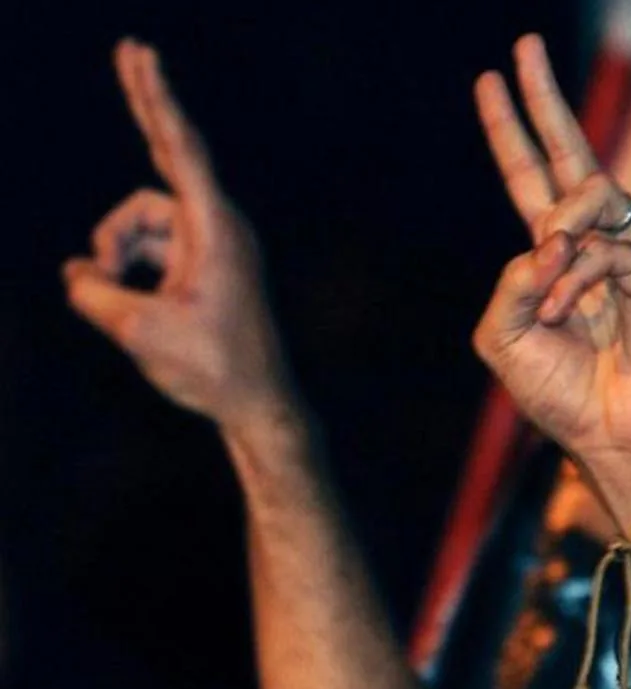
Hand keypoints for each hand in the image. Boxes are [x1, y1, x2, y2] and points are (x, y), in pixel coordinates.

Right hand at [63, 40, 294, 432]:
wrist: (257, 402)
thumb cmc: (212, 369)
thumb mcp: (140, 333)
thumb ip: (97, 295)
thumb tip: (77, 274)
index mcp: (215, 230)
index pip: (179, 150)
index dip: (155, 100)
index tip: (141, 55)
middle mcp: (218, 226)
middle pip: (169, 154)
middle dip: (146, 107)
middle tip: (132, 47)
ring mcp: (213, 244)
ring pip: (143, 220)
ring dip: (115, 249)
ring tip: (111, 295)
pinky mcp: (204, 264)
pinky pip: (153, 246)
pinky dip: (129, 266)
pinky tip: (116, 298)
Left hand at [473, 35, 630, 532]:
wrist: (611, 438)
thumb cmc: (561, 394)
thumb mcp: (505, 337)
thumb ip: (510, 283)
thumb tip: (542, 241)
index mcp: (555, 256)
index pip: (530, 179)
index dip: (510, 132)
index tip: (488, 82)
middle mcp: (594, 245)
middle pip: (572, 154)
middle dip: (547, 99)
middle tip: (526, 45)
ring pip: (592, 196)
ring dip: (558, 236)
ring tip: (552, 290)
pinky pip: (615, 247)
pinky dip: (584, 277)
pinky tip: (575, 310)